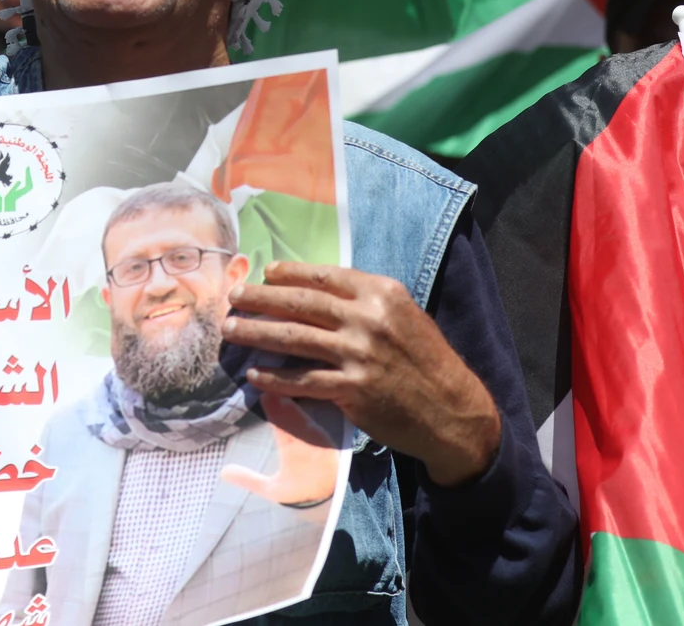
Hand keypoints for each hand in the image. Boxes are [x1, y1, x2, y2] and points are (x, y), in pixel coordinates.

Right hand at [220, 392, 338, 505]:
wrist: (331, 497)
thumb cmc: (298, 492)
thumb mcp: (272, 491)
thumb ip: (249, 480)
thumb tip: (224, 471)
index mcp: (294, 456)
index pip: (283, 430)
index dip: (275, 412)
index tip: (265, 395)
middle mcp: (309, 445)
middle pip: (294, 418)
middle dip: (284, 401)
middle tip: (273, 383)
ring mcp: (321, 438)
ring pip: (306, 415)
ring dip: (294, 401)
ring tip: (283, 386)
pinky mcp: (329, 434)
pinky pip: (318, 415)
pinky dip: (308, 404)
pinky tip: (300, 391)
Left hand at [223, 262, 500, 486]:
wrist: (453, 411)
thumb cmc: (427, 361)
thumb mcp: (404, 317)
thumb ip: (366, 302)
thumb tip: (317, 292)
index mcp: (382, 293)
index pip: (324, 276)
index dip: (289, 273)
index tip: (264, 272)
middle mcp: (368, 319)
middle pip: (301, 303)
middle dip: (261, 298)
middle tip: (233, 296)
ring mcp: (359, 354)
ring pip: (294, 338)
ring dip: (256, 332)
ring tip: (230, 328)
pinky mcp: (352, 389)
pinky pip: (302, 380)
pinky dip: (274, 376)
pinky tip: (255, 373)